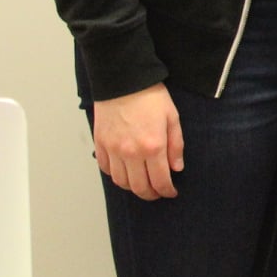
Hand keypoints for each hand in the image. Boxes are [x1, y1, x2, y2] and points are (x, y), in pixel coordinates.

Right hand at [92, 82, 183, 200]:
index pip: (159, 181)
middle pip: (139, 187)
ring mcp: (113, 150)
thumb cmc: (151, 97)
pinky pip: (106, 169)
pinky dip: (115, 176)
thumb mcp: (173, 118)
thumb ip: (175, 146)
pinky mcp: (100, 145)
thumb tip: (176, 168)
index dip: (166, 191)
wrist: (124, 82)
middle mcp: (131, 153)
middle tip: (157, 193)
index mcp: (153, 146)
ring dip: (132, 188)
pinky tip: (125, 172)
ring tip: (142, 184)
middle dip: (150, 194)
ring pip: (121, 182)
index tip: (171, 192)